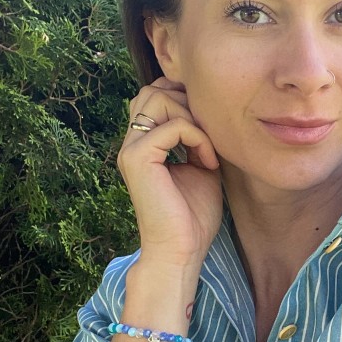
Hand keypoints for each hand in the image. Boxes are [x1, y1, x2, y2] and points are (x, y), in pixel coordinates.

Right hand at [117, 77, 222, 270]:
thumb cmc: (193, 217)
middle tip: (209, 138)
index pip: (156, 96)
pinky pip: (174, 125)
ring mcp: (131, 150)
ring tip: (209, 149)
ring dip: (193, 118)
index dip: (186, 103)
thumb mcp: (200, 167)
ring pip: (158, 98)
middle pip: (152, 90)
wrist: (182, 251)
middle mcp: (132, 144)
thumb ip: (197, 138)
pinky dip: (199, 139)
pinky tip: (210, 164)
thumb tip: (207, 112)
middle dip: (188, 104)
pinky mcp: (138, 159)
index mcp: (143, 145)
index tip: (210, 136)